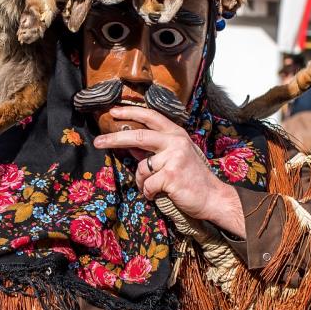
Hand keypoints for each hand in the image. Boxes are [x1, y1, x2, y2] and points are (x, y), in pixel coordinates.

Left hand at [93, 106, 244, 236]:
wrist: (213, 197)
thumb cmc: (192, 178)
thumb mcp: (176, 157)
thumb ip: (155, 149)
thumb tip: (130, 144)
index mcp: (176, 134)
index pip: (150, 116)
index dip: (130, 112)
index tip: (113, 112)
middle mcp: (176, 141)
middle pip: (138, 136)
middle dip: (114, 139)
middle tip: (97, 142)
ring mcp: (174, 157)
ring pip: (141, 168)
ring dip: (142, 182)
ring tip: (153, 188)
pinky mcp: (171, 174)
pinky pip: (147, 184)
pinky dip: (149, 193)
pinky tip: (158, 195)